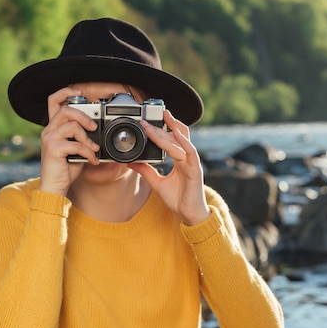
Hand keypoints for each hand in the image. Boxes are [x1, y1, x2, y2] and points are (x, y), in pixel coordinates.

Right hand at [39, 87, 99, 195]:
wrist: (54, 188)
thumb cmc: (65, 169)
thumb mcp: (75, 149)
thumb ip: (81, 137)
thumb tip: (96, 128)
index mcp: (53, 128)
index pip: (53, 100)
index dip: (66, 91)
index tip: (80, 92)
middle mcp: (48, 130)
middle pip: (66, 109)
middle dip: (84, 116)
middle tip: (94, 127)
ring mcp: (49, 139)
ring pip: (72, 126)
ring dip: (88, 138)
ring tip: (94, 149)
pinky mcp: (53, 149)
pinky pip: (76, 144)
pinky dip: (88, 152)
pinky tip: (92, 160)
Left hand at [128, 110, 210, 224]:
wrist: (188, 214)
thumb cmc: (178, 199)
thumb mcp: (156, 182)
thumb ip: (145, 171)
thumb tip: (131, 162)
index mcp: (179, 159)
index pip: (171, 139)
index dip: (162, 128)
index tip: (149, 120)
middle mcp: (186, 158)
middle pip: (178, 134)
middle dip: (166, 123)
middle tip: (153, 113)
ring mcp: (192, 162)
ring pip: (181, 141)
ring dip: (171, 128)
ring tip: (164, 116)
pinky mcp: (195, 169)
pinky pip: (190, 152)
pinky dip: (183, 142)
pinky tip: (176, 133)